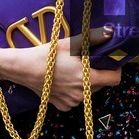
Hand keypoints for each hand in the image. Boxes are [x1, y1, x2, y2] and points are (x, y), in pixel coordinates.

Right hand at [0, 26, 122, 110]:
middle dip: (97, 74)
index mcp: (87, 79)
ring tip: (71, 71)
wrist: (23, 69)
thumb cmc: (47, 55)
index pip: (115, 79)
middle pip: (101, 84)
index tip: (110, 62)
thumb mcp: (70, 43)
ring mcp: (72, 102)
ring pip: (88, 92)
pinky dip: (73, 91)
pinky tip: (62, 81)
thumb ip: (93, 38)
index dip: (115, 69)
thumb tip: (111, 32)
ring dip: (85, 83)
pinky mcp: (62, 106)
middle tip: (86, 63)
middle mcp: (82, 94)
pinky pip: (75, 99)